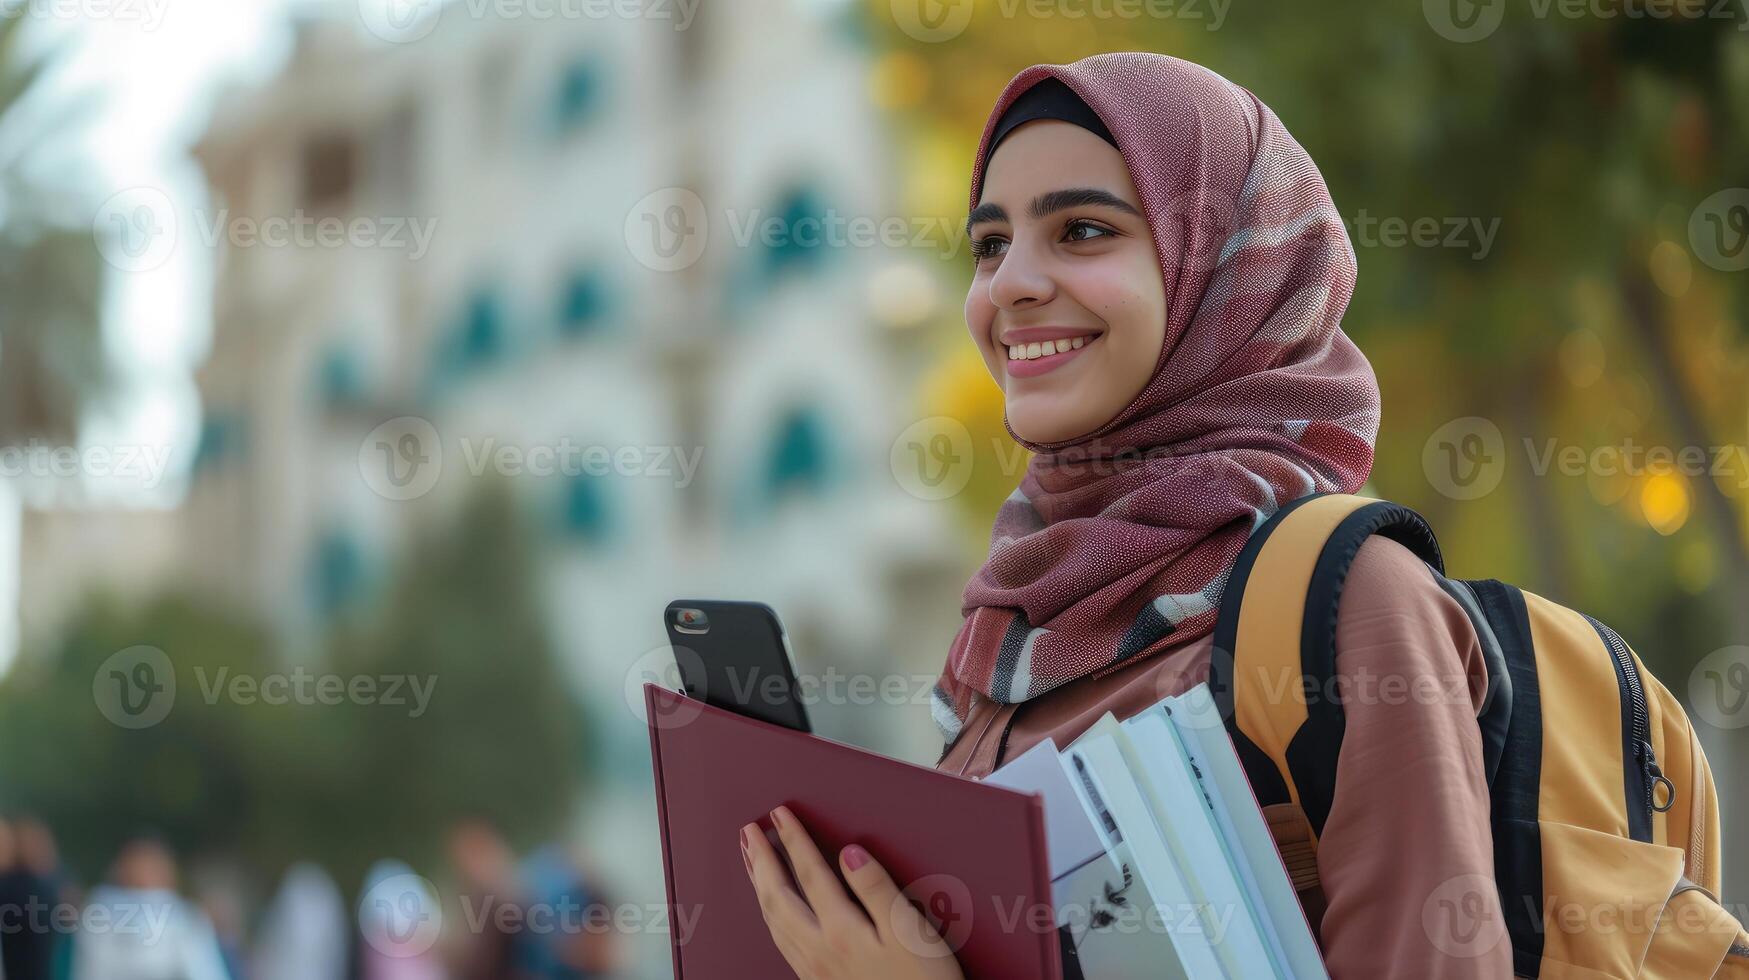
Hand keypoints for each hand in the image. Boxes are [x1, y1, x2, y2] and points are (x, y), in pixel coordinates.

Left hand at [740, 805, 965, 979]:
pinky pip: (780, 941)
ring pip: (773, 920)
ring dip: (758, 885)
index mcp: (842, 931)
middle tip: (747, 832)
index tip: (779, 815)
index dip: (792, 840)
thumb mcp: (910, 931)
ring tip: (750, 861)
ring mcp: (814, 969)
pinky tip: (771, 911)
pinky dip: (769, 915)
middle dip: (761, 861)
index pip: (809, 873)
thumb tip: (850, 853)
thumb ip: (877, 889)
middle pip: (778, 896)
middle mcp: (819, 950)